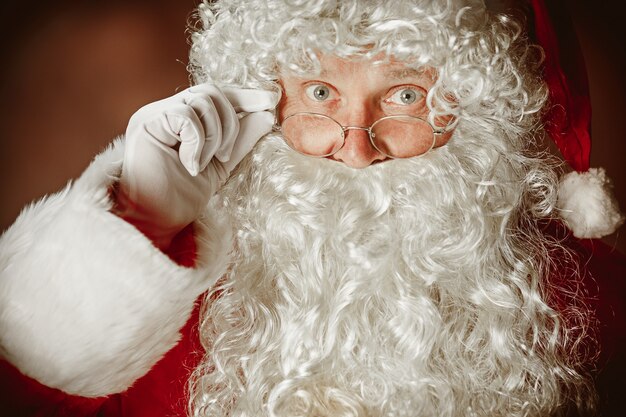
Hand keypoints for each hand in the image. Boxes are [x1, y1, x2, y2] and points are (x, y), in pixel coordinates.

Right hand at [114, 84, 276, 248]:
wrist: (156, 219)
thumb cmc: (182, 196)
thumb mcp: (221, 165)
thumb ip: (241, 140)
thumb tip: (266, 116)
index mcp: (181, 119)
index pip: (216, 95)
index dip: (244, 96)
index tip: (270, 102)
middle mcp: (165, 111)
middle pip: (212, 92)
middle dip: (230, 123)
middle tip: (224, 156)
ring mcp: (153, 114)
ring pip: (202, 101)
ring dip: (213, 136)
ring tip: (204, 164)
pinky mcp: (146, 122)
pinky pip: (186, 115)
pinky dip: (197, 142)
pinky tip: (190, 165)